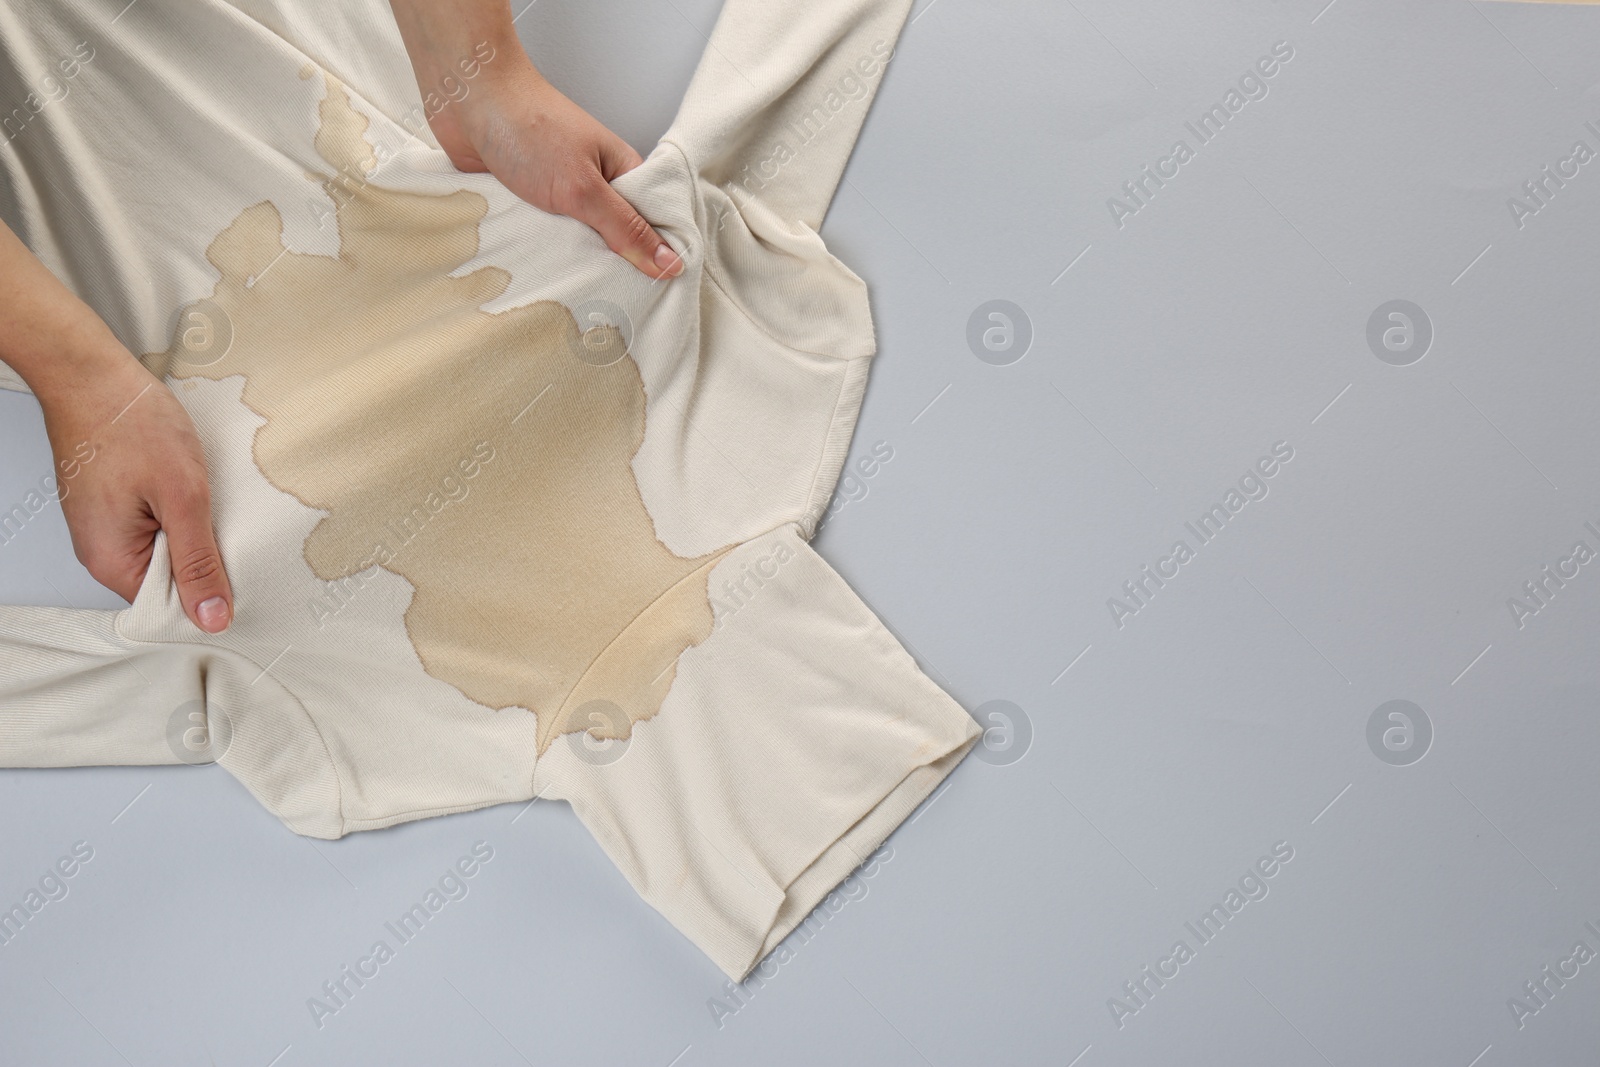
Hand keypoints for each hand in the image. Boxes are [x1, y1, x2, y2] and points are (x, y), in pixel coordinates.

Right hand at [38, 353, 233, 632]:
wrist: (92, 374)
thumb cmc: (130, 425)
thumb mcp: (183, 498)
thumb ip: (198, 562)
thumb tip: (212, 617)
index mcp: (112, 562)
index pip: (169, 608)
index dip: (208, 594)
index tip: (238, 572)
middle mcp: (103, 552)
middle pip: (169, 582)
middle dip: (203, 559)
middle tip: (224, 525)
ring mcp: (107, 527)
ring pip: (167, 550)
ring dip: (194, 531)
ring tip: (203, 500)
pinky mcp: (116, 504)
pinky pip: (158, 525)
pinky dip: (180, 512)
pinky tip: (190, 489)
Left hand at [386, 1, 682, 279]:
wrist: (465, 98)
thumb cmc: (528, 127)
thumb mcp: (584, 188)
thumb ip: (624, 229)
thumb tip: (668, 263)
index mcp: (621, 173)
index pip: (653, 225)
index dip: (657, 259)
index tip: (658, 293)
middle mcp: (593, 184)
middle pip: (613, 240)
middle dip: (607, 266)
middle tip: (611, 301)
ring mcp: (559, 193)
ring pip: (574, 242)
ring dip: (567, 259)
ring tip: (572, 291)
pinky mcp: (527, 201)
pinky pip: (541, 237)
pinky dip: (536, 249)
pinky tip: (536, 269)